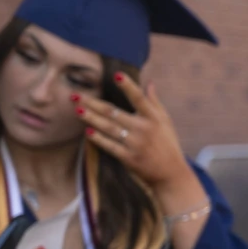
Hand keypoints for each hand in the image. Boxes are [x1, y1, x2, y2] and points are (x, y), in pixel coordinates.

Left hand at [75, 75, 196, 194]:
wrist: (171, 173)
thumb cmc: (168, 144)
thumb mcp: (166, 121)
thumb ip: (155, 102)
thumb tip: (149, 83)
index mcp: (154, 117)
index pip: (139, 98)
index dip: (128, 86)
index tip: (116, 75)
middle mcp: (144, 128)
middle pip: (114, 112)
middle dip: (93, 103)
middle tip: (76, 95)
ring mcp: (135, 143)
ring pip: (108, 128)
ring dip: (90, 118)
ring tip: (77, 109)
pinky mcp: (129, 158)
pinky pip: (109, 146)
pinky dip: (98, 138)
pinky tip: (87, 131)